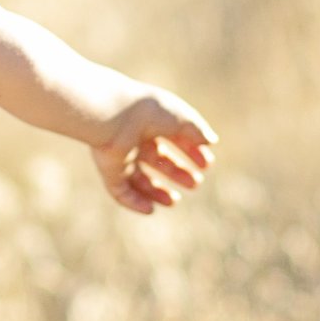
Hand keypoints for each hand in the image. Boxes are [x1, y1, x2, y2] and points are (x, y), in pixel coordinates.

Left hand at [91, 89, 214, 215]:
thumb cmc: (149, 111)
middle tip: (195, 184)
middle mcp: (134, 138)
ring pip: (139, 179)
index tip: (207, 164)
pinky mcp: (109, 170)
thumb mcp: (181, 118)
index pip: (174, 139)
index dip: (191, 152)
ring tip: (173, 201)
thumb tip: (211, 141)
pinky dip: (134, 202)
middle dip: (177, 173)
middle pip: (158, 160)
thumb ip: (197, 129)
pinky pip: (120, 190)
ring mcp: (120, 155)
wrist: (116, 117)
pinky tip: (150, 209)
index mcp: (151, 121)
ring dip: (157, 192)